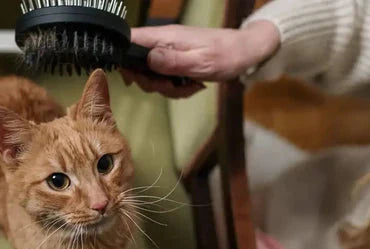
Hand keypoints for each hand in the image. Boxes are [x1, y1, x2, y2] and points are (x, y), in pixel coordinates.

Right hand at [121, 21, 279, 97]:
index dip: (123, 58)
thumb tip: (147, 59)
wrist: (246, 52)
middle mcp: (164, 43)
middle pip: (137, 63)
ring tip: (187, 88)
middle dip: (151, 82)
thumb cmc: (227, 55)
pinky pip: (165, 78)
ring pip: (151, 74)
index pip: (131, 39)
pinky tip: (191, 87)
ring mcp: (169, 52)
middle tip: (170, 87)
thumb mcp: (200, 62)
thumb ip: (172, 61)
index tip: (132, 77)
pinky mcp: (176, 61)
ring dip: (166, 87)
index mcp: (166, 38)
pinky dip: (176, 87)